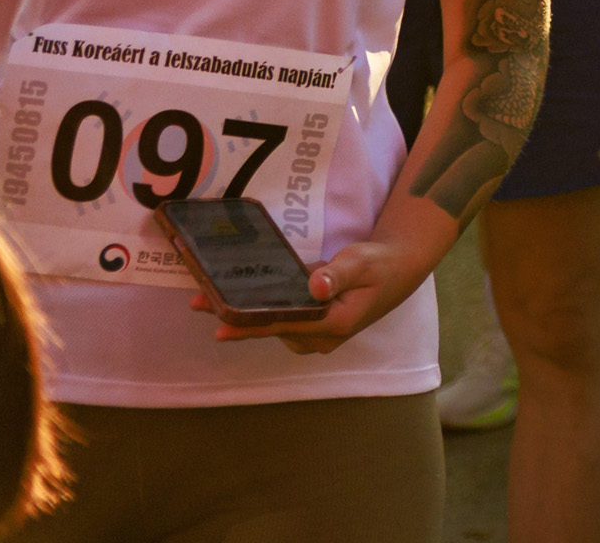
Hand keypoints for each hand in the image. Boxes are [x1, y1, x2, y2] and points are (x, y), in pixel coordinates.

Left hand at [204, 223, 436, 353]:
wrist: (400, 267)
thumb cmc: (381, 264)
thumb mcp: (362, 262)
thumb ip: (338, 273)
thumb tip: (315, 287)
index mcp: (335, 324)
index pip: (285, 326)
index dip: (251, 326)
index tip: (219, 328)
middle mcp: (321, 336)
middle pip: (272, 328)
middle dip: (237, 318)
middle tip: (199, 302)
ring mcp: (316, 334)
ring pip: (274, 325)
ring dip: (246, 314)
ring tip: (212, 297)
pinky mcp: (313, 325)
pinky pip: (282, 320)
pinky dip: (263, 311)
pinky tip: (242, 298)